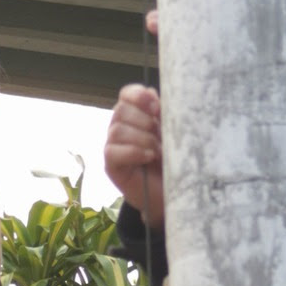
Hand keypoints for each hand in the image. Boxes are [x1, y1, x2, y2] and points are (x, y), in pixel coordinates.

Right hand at [105, 83, 164, 229]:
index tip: (156, 107)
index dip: (138, 95)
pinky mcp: (111, 165)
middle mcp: (121, 126)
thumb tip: (153, 93)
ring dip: (142, 138)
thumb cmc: (174, 159)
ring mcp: (113, 145)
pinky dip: (133, 152)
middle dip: (144, 121)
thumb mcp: (174, 132)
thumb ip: (165, 112)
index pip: (127, 94)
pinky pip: (113, 151)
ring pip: (117, 129)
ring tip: (158, 151)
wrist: (172, 192)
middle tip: (160, 136)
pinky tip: (149, 157)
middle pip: (121, 110)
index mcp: (136, 114)